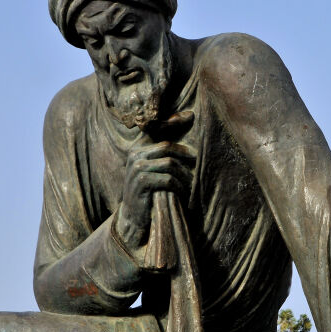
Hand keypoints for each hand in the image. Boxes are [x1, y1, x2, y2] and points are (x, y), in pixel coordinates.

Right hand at [115, 111, 195, 252]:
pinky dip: (179, 187)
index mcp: (138, 148)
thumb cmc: (150, 190)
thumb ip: (164, 151)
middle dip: (185, 155)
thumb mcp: (153, 168)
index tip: (192, 116)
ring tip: (189, 184)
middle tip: (196, 163)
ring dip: (183, 175)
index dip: (174, 121)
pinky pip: (168, 180)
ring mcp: (136, 168)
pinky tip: (182, 193)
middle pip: (167, 147)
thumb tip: (185, 121)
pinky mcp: (141, 183)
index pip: (157, 129)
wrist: (134, 216)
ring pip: (169, 164)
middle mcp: (135, 155)